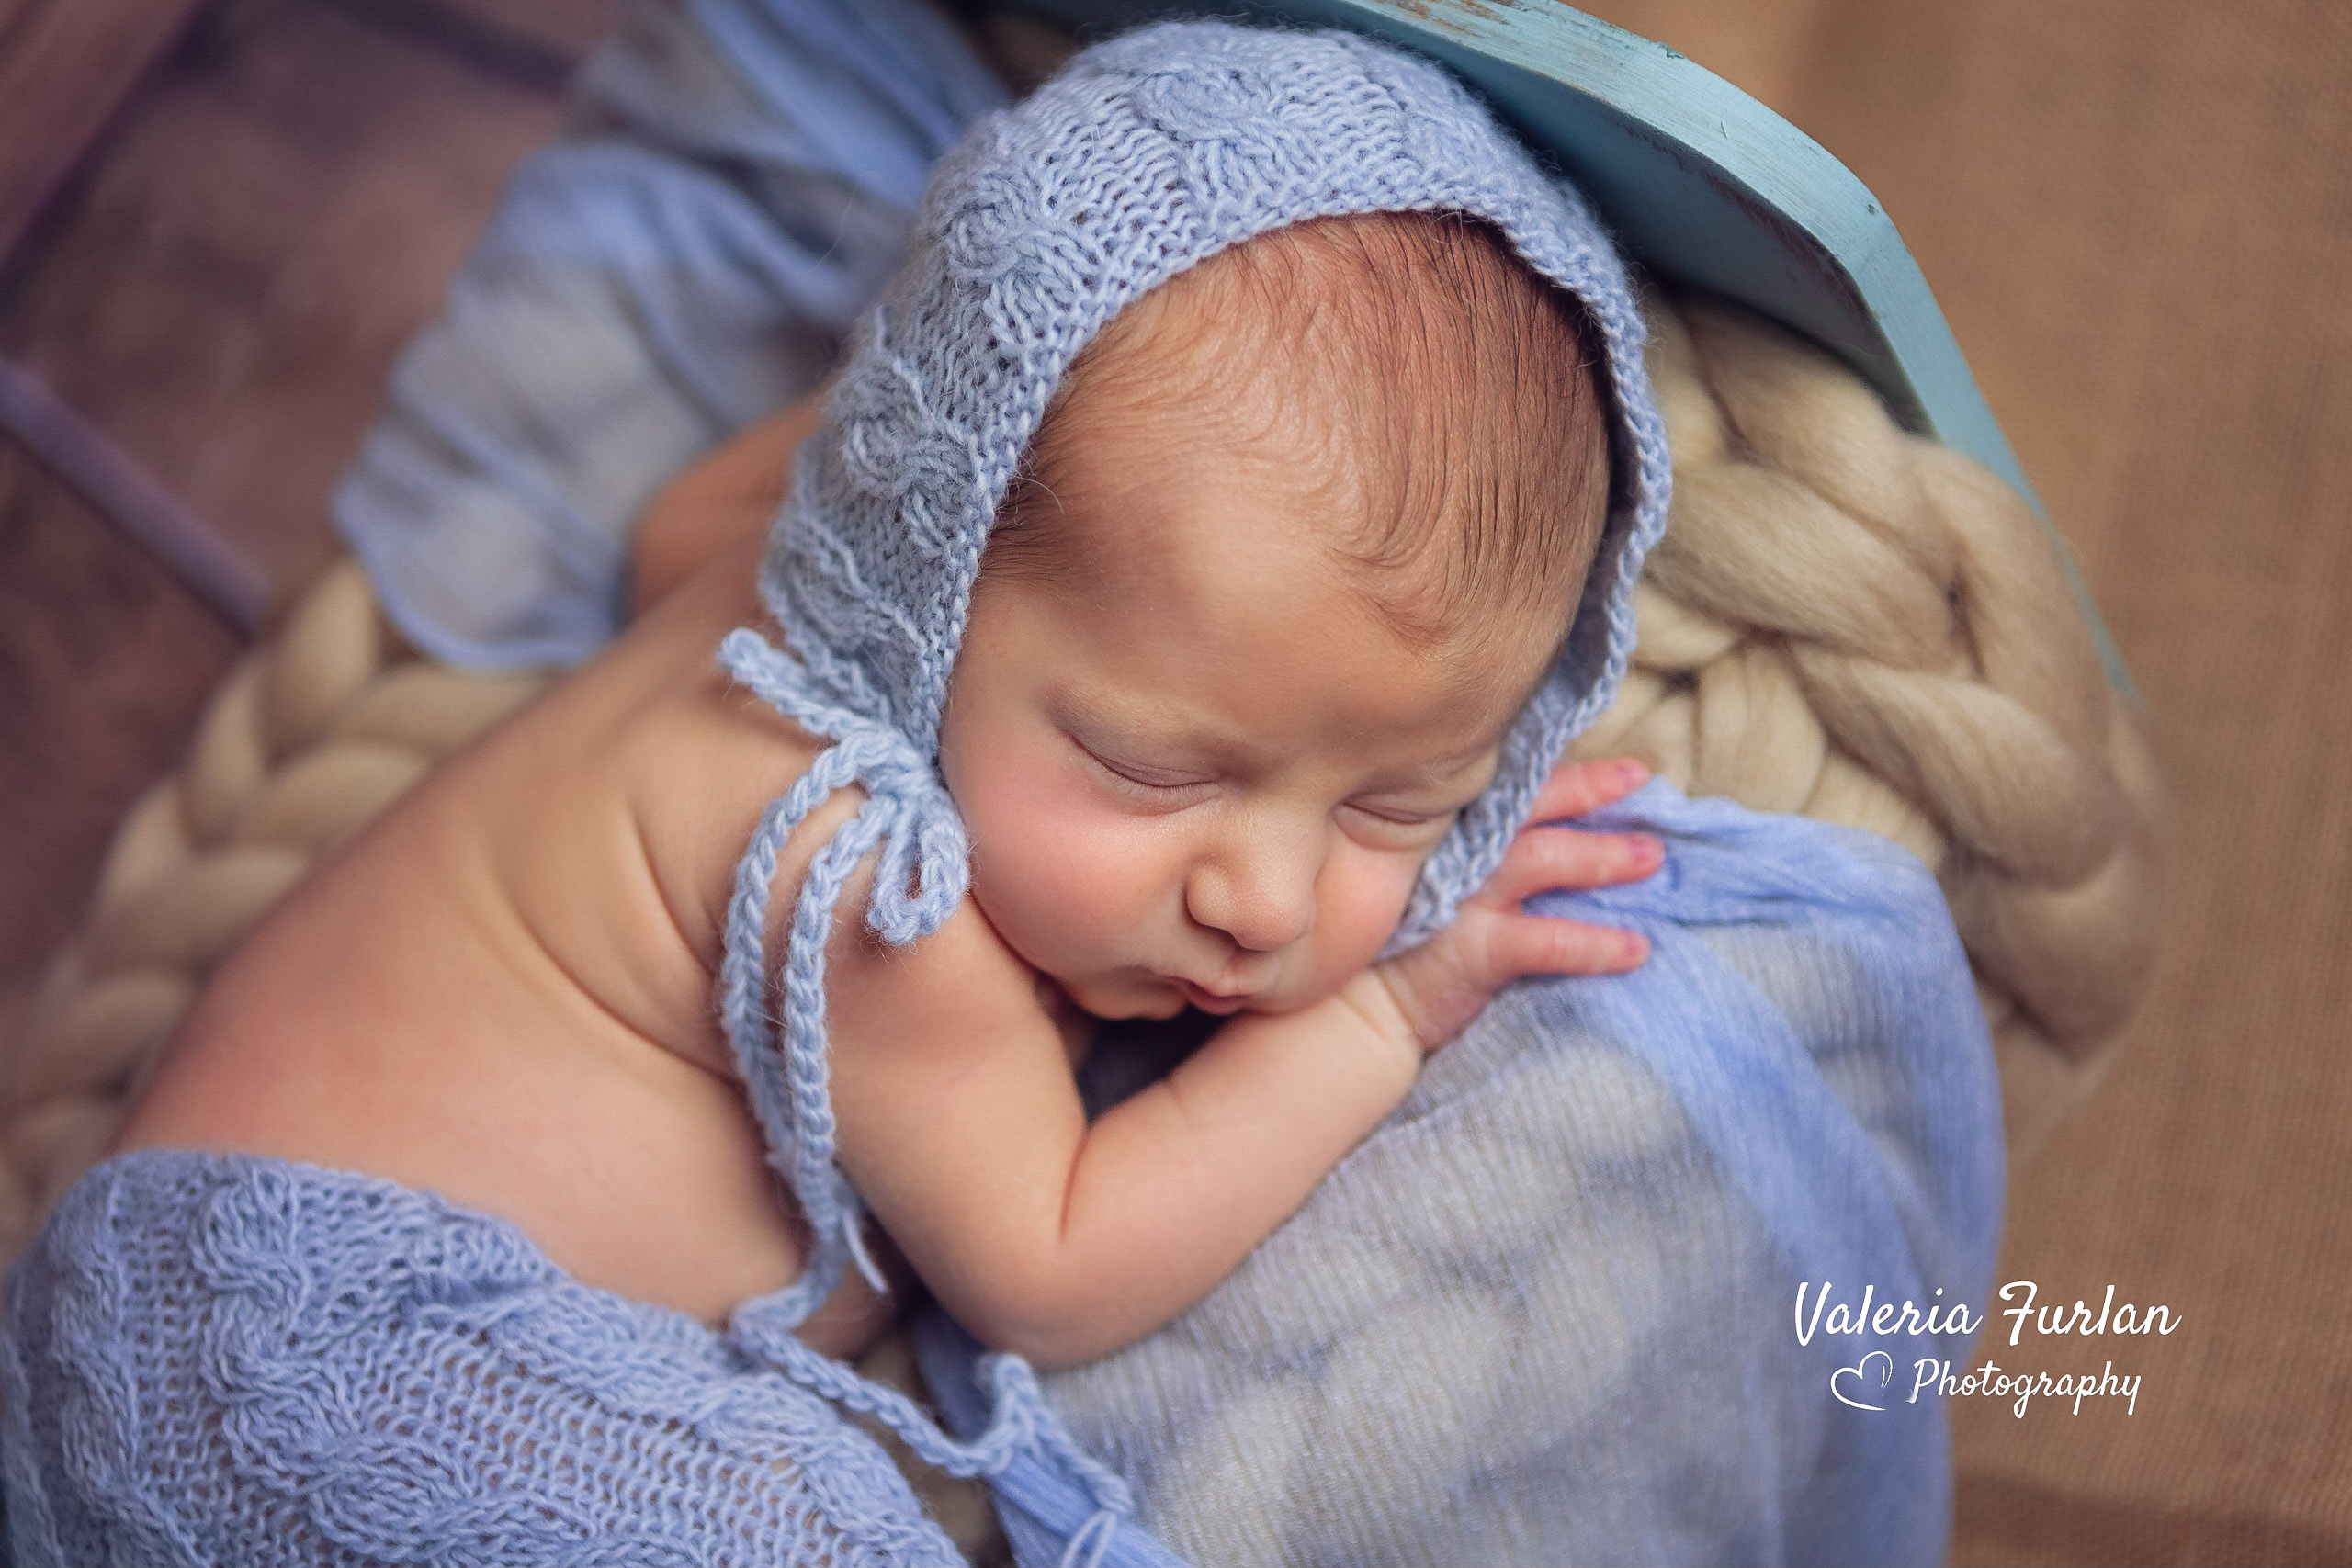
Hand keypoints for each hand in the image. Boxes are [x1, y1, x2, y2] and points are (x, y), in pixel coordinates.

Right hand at [1370, 757, 1661, 1051]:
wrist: (1353, 1011)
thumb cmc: (1396, 942)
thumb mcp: (1423, 877)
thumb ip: (1467, 849)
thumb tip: (1537, 833)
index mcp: (1444, 830)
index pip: (1507, 787)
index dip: (1560, 771)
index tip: (1614, 764)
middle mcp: (1455, 852)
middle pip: (1530, 805)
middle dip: (1589, 789)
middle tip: (1641, 779)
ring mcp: (1465, 898)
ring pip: (1545, 859)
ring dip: (1603, 855)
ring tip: (1651, 857)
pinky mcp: (1476, 950)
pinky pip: (1548, 942)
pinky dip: (1596, 945)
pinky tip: (1636, 949)